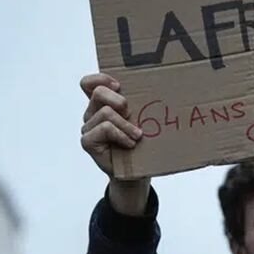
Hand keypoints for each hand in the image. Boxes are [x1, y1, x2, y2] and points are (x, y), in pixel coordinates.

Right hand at [80, 73, 149, 213]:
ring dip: (126, 124)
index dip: (101, 79)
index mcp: (102, 104)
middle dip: (120, 101)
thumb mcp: (143, 121)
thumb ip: (141, 105)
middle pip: (98, 93)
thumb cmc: (142, 144)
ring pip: (106, 113)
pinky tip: (130, 144)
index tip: (119, 85)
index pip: (89, 83)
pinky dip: (121, 135)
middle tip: (132, 114)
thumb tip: (165, 88)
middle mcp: (92, 113)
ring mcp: (88, 127)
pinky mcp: (88, 142)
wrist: (137, 174)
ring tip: (137, 136)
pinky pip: (104, 128)